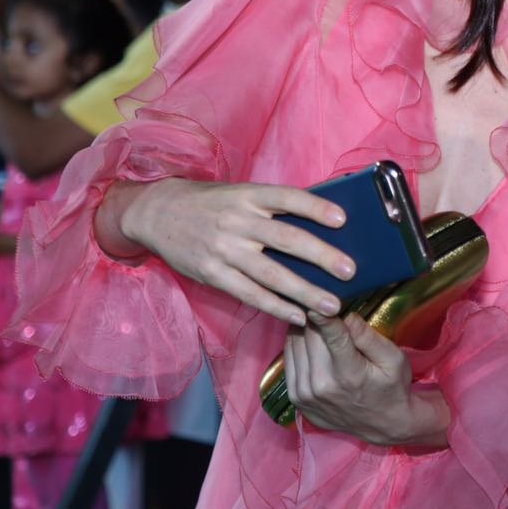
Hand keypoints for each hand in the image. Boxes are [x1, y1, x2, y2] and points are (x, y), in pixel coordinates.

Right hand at [116, 178, 358, 326]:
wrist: (157, 213)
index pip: (288, 198)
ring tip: (332, 306)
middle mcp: (238, 221)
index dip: (315, 208)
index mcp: (249, 195)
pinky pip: (250, 294)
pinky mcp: (212, 274)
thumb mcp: (241, 193)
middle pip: (286, 239)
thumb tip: (321, 219)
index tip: (342, 219)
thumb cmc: (212, 203)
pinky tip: (298, 315)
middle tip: (350, 271)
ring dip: (304, 292)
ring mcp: (225, 250)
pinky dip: (276, 307)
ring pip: (271, 274)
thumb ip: (273, 206)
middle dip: (321, 256)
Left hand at [285, 313, 445, 445]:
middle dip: (314, 314)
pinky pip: (288, 360)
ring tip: (313, 311)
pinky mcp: (296, 398)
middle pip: (308, 335)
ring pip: (293, 345)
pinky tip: (308, 335)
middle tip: (320, 297)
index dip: (321, 312)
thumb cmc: (392, 386)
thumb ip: (367, 337)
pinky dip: (296, 343)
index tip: (315, 293)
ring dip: (302, 326)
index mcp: (348, 374)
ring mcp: (304, 394)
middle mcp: (321, 385)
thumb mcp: (392, 359)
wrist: (382, 425)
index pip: (330, 335)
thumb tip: (345, 313)